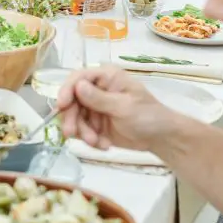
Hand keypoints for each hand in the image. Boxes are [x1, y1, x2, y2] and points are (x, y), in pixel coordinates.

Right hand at [56, 66, 175, 151]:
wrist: (161, 139)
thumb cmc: (148, 116)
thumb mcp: (124, 107)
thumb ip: (99, 98)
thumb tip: (78, 86)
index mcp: (106, 78)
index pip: (78, 78)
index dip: (66, 90)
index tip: (61, 106)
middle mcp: (96, 90)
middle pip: (71, 100)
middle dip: (72, 118)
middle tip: (72, 134)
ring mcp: (94, 107)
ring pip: (74, 118)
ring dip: (82, 132)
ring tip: (97, 143)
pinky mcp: (94, 124)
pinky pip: (81, 131)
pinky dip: (89, 140)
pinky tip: (104, 145)